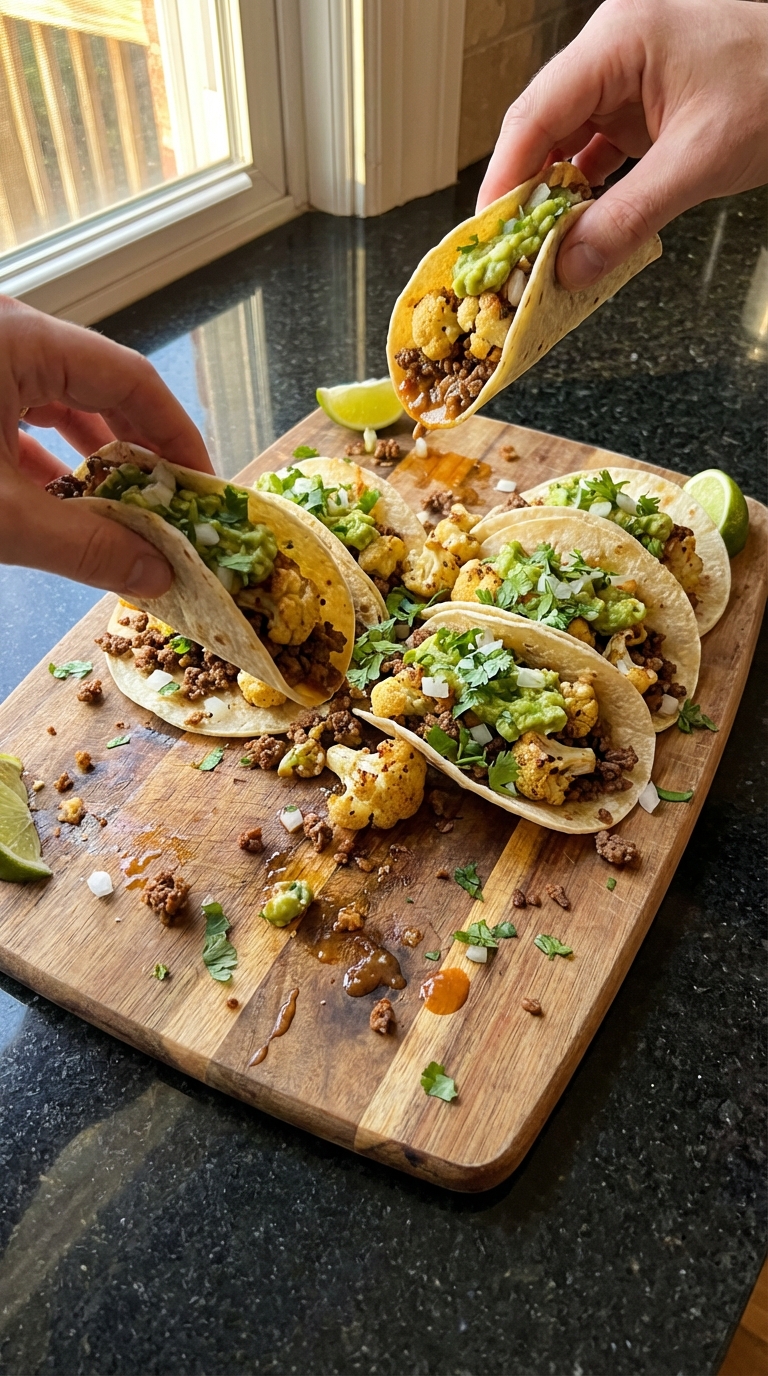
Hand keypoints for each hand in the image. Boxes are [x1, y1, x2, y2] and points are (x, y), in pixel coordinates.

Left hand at [0, 296, 212, 595]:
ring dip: (93, 459)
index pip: (131, 379)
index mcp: (21, 338)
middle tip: (172, 509)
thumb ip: (84, 547)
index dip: (177, 436)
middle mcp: (7, 332)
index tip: (204, 489)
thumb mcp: (1, 515)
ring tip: (124, 510)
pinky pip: (17, 409)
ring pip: (58, 399)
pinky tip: (61, 502)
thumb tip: (158, 574)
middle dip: (139, 452)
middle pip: (100, 387)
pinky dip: (46, 457)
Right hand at [477, 0, 767, 290]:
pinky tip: (580, 225)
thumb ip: (629, 218)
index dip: (504, 179)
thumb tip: (572, 265)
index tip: (489, 233)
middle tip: (509, 252)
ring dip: (556, 197)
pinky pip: (598, 146)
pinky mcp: (645, 99)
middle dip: (526, 194)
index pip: (535, 114)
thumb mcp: (699, 160)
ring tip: (541, 248)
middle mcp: (614, 49)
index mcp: (619, 39)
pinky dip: (588, 190)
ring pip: (568, 140)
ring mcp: (629, 73)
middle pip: (542, 128)